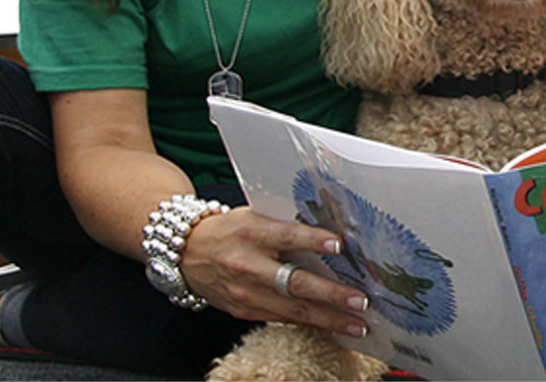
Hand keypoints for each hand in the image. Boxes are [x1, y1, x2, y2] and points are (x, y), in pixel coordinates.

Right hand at [176, 206, 369, 337]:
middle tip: (359, 301)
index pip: (286, 236)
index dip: (313, 241)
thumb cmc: (228, 230)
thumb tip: (329, 234)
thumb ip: (285, 225)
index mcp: (250, 232)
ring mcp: (245, 292)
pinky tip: (332, 328)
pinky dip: (310, 325)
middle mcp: (247, 264)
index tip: (339, 245)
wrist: (186, 253)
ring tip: (356, 325)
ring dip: (328, 320)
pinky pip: (283, 320)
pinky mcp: (244, 311)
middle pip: (294, 283)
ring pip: (292, 310)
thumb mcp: (253, 216)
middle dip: (330, 294)